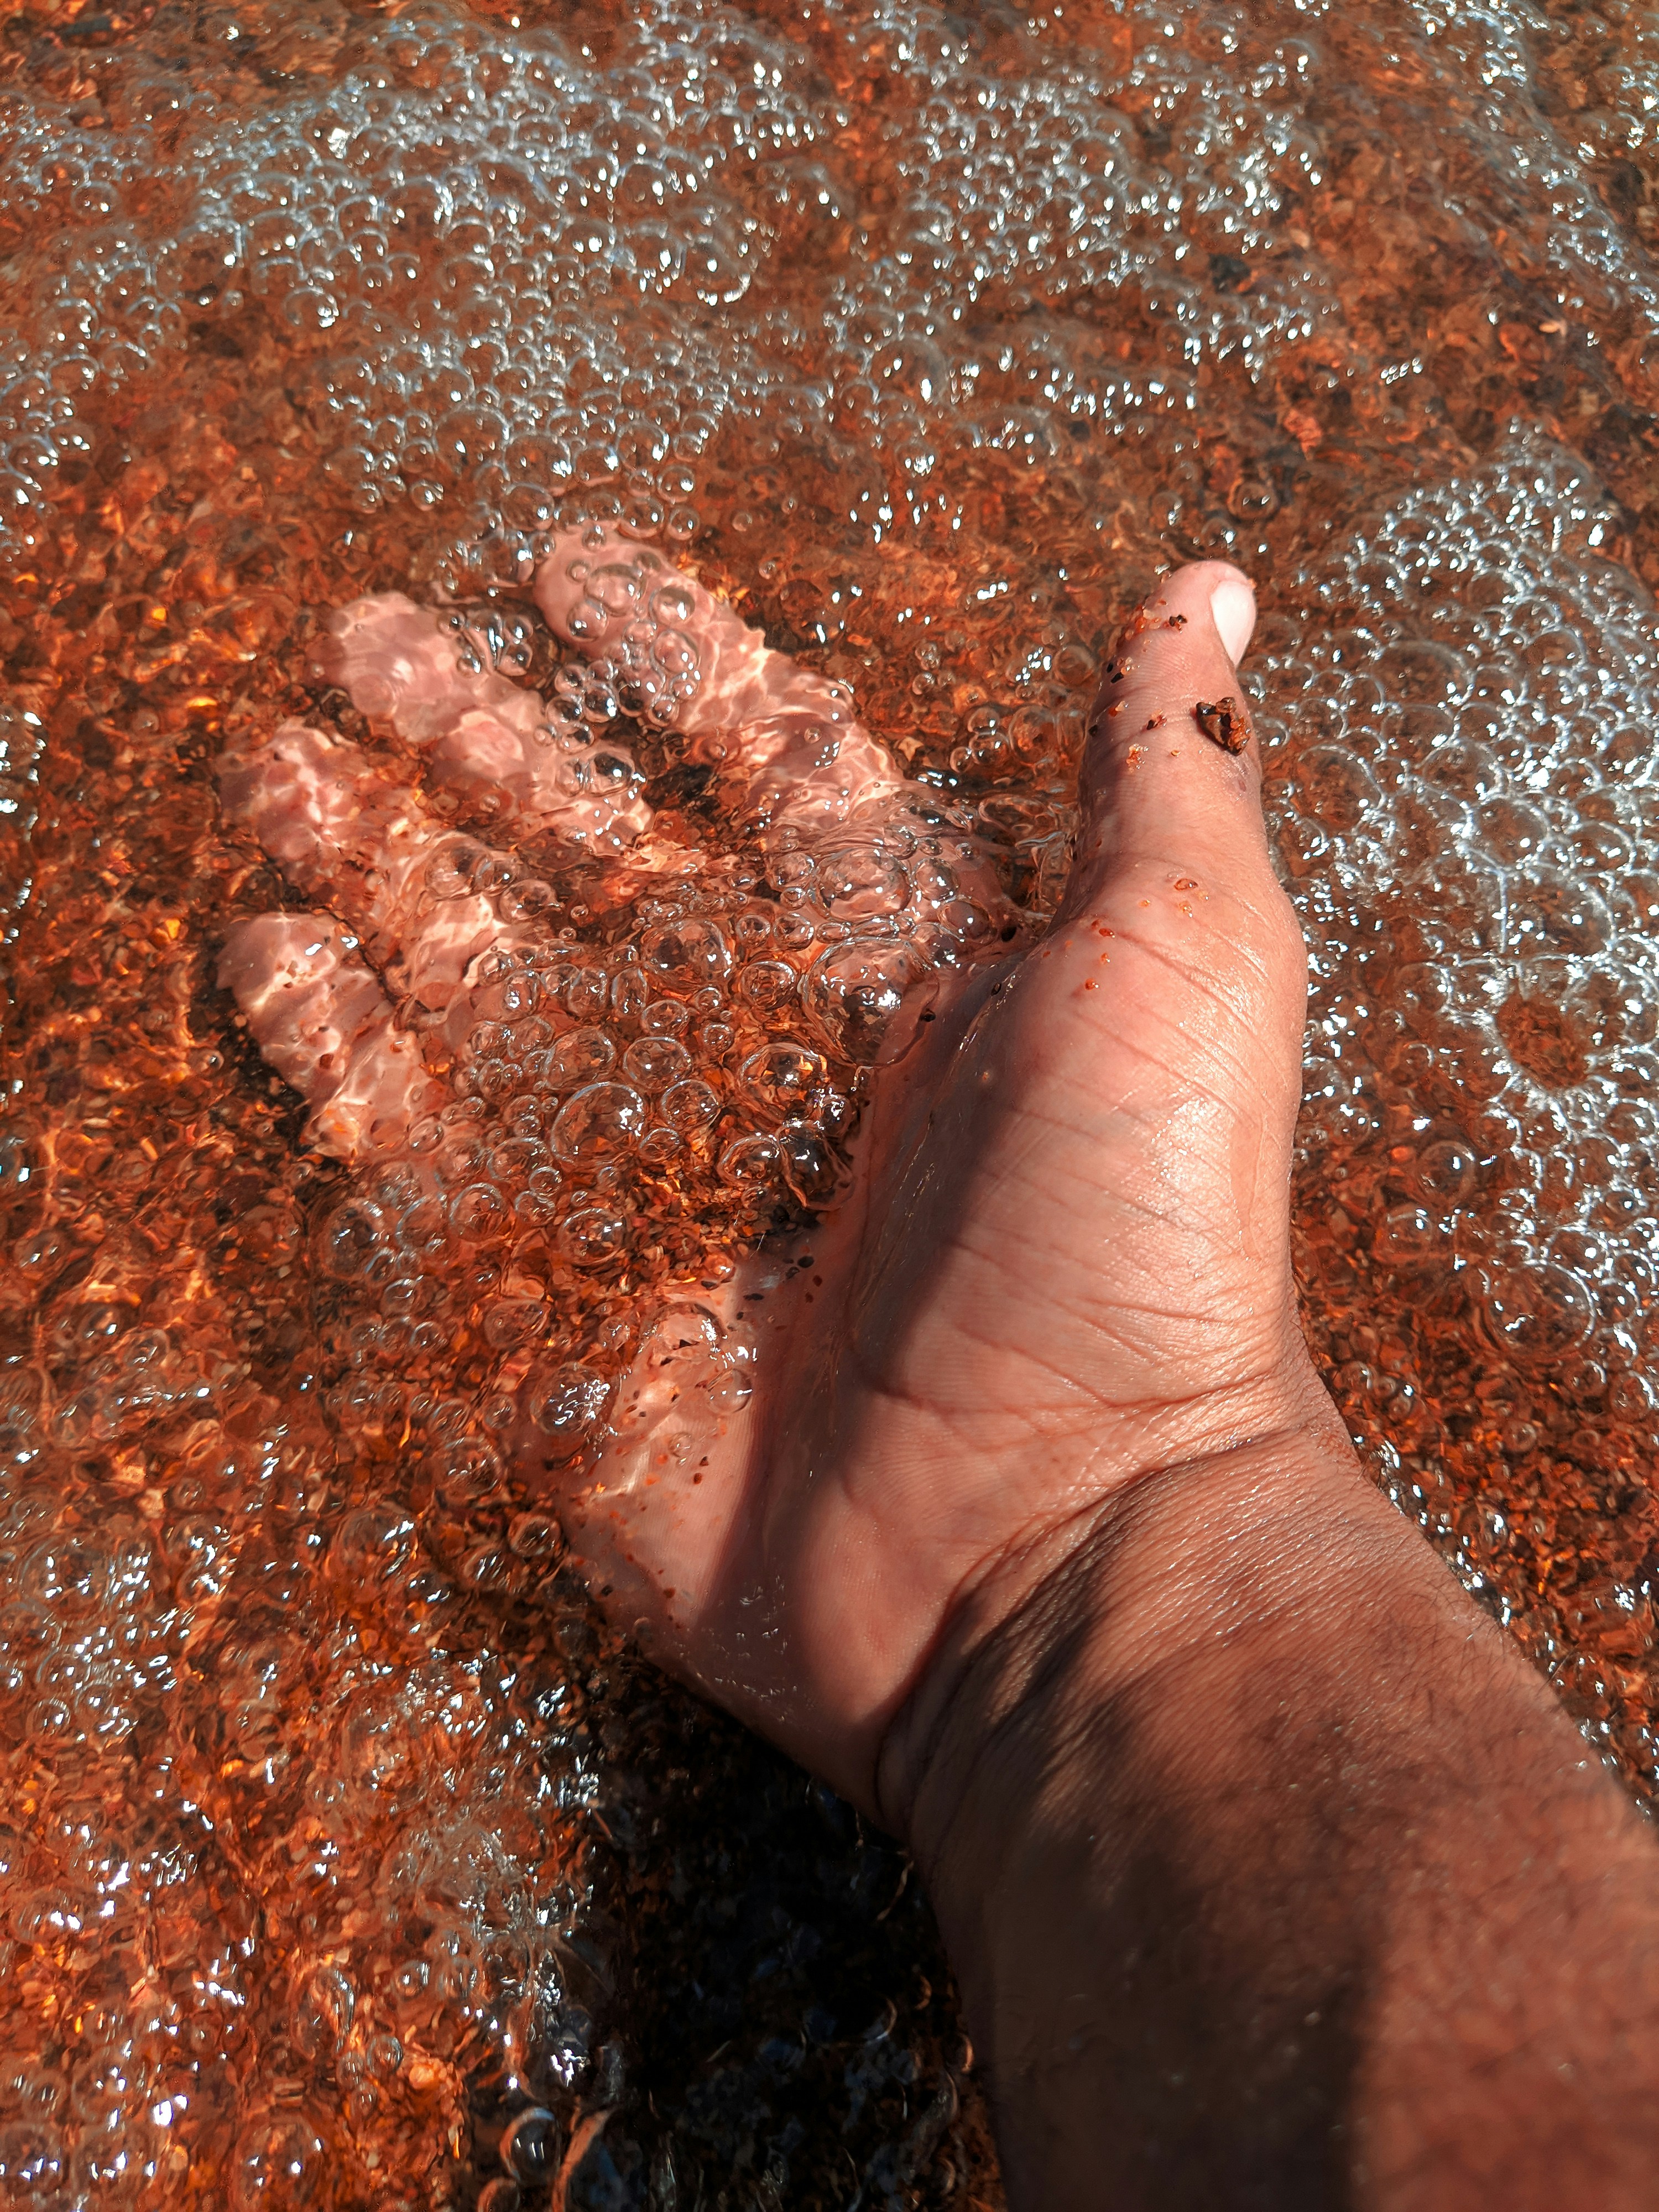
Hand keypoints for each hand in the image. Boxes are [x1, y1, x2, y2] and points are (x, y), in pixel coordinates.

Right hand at [218, 535, 1314, 1815]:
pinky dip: (344, 1062)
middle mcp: (773, 1055)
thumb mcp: (1187, 970)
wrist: (1062, 1547)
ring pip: (486, 987)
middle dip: (474, 745)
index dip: (668, 659)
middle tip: (358, 641)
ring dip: (379, 873)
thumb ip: (1162, 775)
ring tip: (277, 769)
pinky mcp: (566, 1310)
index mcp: (908, 961)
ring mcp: (658, 1181)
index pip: (762, 762)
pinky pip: (428, 1163)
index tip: (565, 567)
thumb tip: (1212, 589)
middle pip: (591, 859)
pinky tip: (273, 960)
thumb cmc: (1142, 1250)